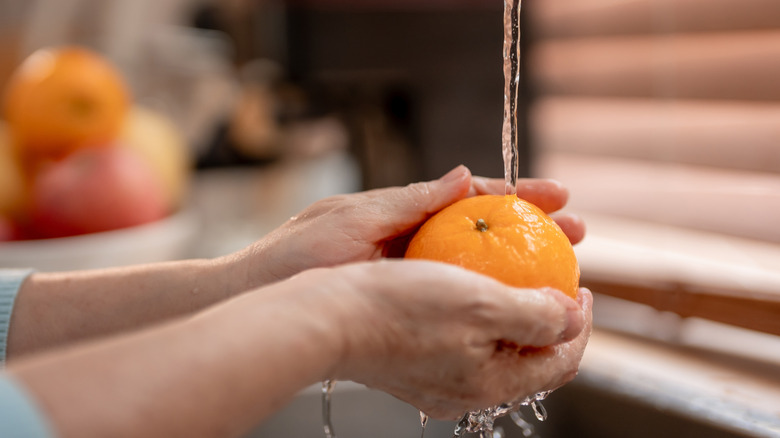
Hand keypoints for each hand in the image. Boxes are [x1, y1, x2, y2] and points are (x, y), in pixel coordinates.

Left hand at [234, 165, 584, 288]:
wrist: (266, 300)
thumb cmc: (298, 254)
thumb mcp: (356, 217)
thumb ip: (411, 199)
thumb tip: (465, 175)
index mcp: (405, 212)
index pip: (472, 197)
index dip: (517, 194)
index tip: (559, 195)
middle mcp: (414, 241)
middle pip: (486, 231)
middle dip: (533, 229)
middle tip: (578, 234)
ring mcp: (411, 275)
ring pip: (477, 268)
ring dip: (519, 267)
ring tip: (562, 274)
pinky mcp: (403, 305)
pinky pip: (453, 300)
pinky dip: (486, 301)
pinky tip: (513, 311)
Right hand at [324, 260, 591, 419]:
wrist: (328, 318)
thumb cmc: (400, 308)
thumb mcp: (482, 304)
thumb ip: (536, 315)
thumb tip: (571, 319)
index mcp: (492, 383)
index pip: (560, 362)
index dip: (581, 324)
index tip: (581, 286)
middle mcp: (468, 390)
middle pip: (529, 357)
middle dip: (549, 316)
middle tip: (554, 277)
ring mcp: (439, 379)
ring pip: (495, 346)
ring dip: (513, 310)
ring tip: (516, 274)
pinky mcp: (416, 363)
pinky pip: (463, 339)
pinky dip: (478, 312)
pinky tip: (470, 282)